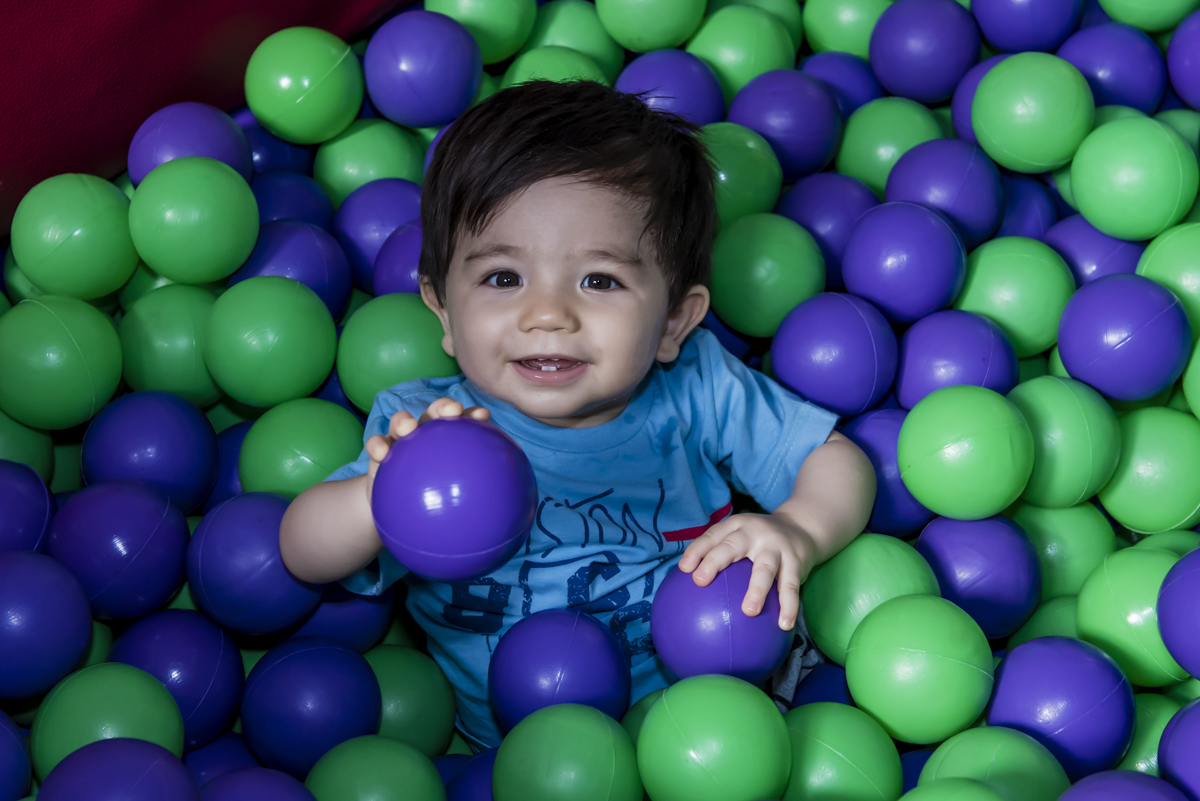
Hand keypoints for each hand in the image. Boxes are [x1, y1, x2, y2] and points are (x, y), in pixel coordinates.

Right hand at [364, 398, 490, 501]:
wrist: (396, 512)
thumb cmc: (431, 502)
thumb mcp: (452, 501)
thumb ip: (472, 498)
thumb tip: (507, 522)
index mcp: (446, 441)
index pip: (461, 423)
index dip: (471, 415)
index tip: (483, 416)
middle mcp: (424, 435)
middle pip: (434, 414)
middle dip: (442, 407)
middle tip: (452, 410)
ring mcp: (400, 442)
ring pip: (401, 423)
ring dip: (404, 420)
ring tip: (408, 428)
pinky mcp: (379, 454)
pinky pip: (376, 445)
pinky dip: (377, 445)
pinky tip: (380, 453)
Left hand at [677, 512, 816, 630]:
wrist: (803, 527)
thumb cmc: (759, 540)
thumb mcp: (740, 536)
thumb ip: (719, 553)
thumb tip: (688, 588)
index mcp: (736, 526)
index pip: (712, 536)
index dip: (697, 550)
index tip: (684, 569)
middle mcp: (754, 533)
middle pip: (733, 545)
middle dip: (715, 561)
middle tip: (700, 581)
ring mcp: (776, 547)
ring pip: (765, 568)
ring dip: (757, 590)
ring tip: (749, 611)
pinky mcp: (796, 561)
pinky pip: (790, 586)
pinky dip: (789, 606)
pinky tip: (783, 624)